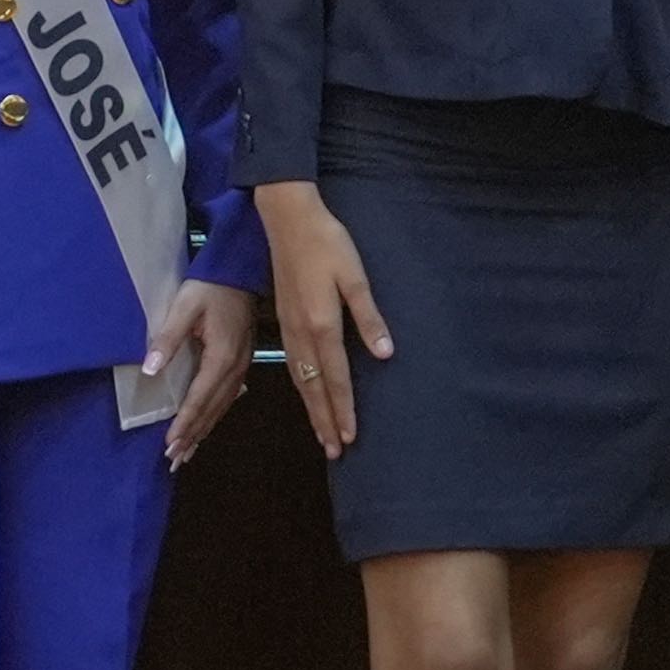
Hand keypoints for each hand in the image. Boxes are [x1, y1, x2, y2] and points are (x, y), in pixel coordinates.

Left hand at [147, 279, 258, 467]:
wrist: (239, 274)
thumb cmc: (209, 288)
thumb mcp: (184, 307)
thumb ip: (167, 338)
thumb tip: (150, 369)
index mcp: (221, 358)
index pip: (199, 398)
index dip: (185, 423)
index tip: (170, 444)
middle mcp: (235, 369)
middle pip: (212, 410)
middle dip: (193, 435)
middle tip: (174, 458)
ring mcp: (241, 369)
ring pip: (220, 408)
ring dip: (202, 430)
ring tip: (186, 452)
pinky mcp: (240, 365)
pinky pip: (226, 399)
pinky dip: (212, 417)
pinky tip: (204, 427)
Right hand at [255, 181, 391, 458]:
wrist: (286, 217)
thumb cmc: (327, 243)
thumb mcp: (355, 276)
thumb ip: (369, 317)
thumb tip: (386, 355)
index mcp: (321, 324)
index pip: (336, 377)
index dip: (344, 408)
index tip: (351, 438)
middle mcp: (301, 332)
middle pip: (314, 386)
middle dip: (325, 419)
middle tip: (335, 452)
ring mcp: (288, 326)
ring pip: (300, 379)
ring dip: (312, 409)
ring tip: (322, 435)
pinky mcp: (283, 318)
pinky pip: (291, 365)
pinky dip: (301, 388)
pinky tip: (306, 394)